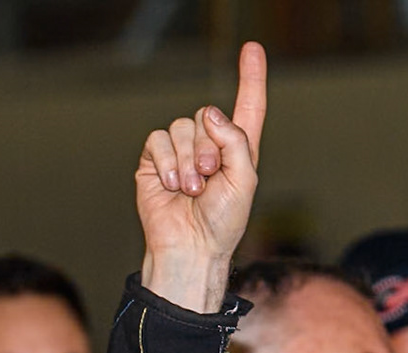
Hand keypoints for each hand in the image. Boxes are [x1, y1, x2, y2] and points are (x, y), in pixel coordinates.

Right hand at [137, 41, 267, 312]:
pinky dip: (168, 163)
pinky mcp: (155, 160)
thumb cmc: (222, 223)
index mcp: (237, 149)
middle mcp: (209, 145)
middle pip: (205, 115)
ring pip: (180, 127)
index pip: (247, 107)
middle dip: (208, 147)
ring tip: (192, 190)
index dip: (250, 78)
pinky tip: (174, 186)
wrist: (191, 247)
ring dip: (188, 160)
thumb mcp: (243, 181)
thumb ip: (235, 142)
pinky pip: (158, 140)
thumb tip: (209, 113)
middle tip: (209, 178)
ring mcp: (180, 151)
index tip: (252, 49)